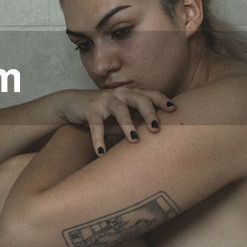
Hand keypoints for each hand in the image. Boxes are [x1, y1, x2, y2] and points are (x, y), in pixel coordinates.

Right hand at [53, 88, 175, 155]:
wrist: (72, 104)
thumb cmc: (104, 113)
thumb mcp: (122, 116)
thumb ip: (138, 122)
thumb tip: (159, 141)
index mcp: (131, 95)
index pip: (151, 95)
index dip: (163, 101)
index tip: (174, 110)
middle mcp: (120, 94)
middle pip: (139, 99)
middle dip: (149, 113)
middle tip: (156, 129)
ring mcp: (105, 100)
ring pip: (120, 109)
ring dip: (127, 125)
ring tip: (134, 140)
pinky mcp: (90, 109)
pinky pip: (96, 124)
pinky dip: (99, 139)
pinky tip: (101, 152)